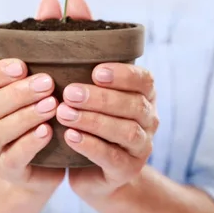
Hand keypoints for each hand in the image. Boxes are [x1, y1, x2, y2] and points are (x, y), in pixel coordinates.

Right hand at [0, 0, 91, 194]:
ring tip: (52, 106)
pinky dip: (28, 144)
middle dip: (18, 92)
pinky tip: (48, 134)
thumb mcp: (52, 74)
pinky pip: (12, 157)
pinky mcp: (8, 168)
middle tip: (48, 83)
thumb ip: (50, 38)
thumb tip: (50, 0)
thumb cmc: (48, 111)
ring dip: (25, 117)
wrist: (46, 163)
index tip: (21, 64)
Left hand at [57, 62, 158, 200]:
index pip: (145, 81)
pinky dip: (90, 145)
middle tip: (69, 93)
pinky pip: (112, 157)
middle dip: (101, 98)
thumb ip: (87, 74)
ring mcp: (141, 148)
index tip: (96, 72)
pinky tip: (69, 136)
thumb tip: (64, 38)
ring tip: (64, 113)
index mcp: (145, 97)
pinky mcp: (127, 170)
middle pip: (133, 105)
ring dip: (93, 120)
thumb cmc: (90, 125)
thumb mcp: (93, 99)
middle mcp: (149, 121)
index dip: (123, 75)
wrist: (93, 174)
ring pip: (125, 131)